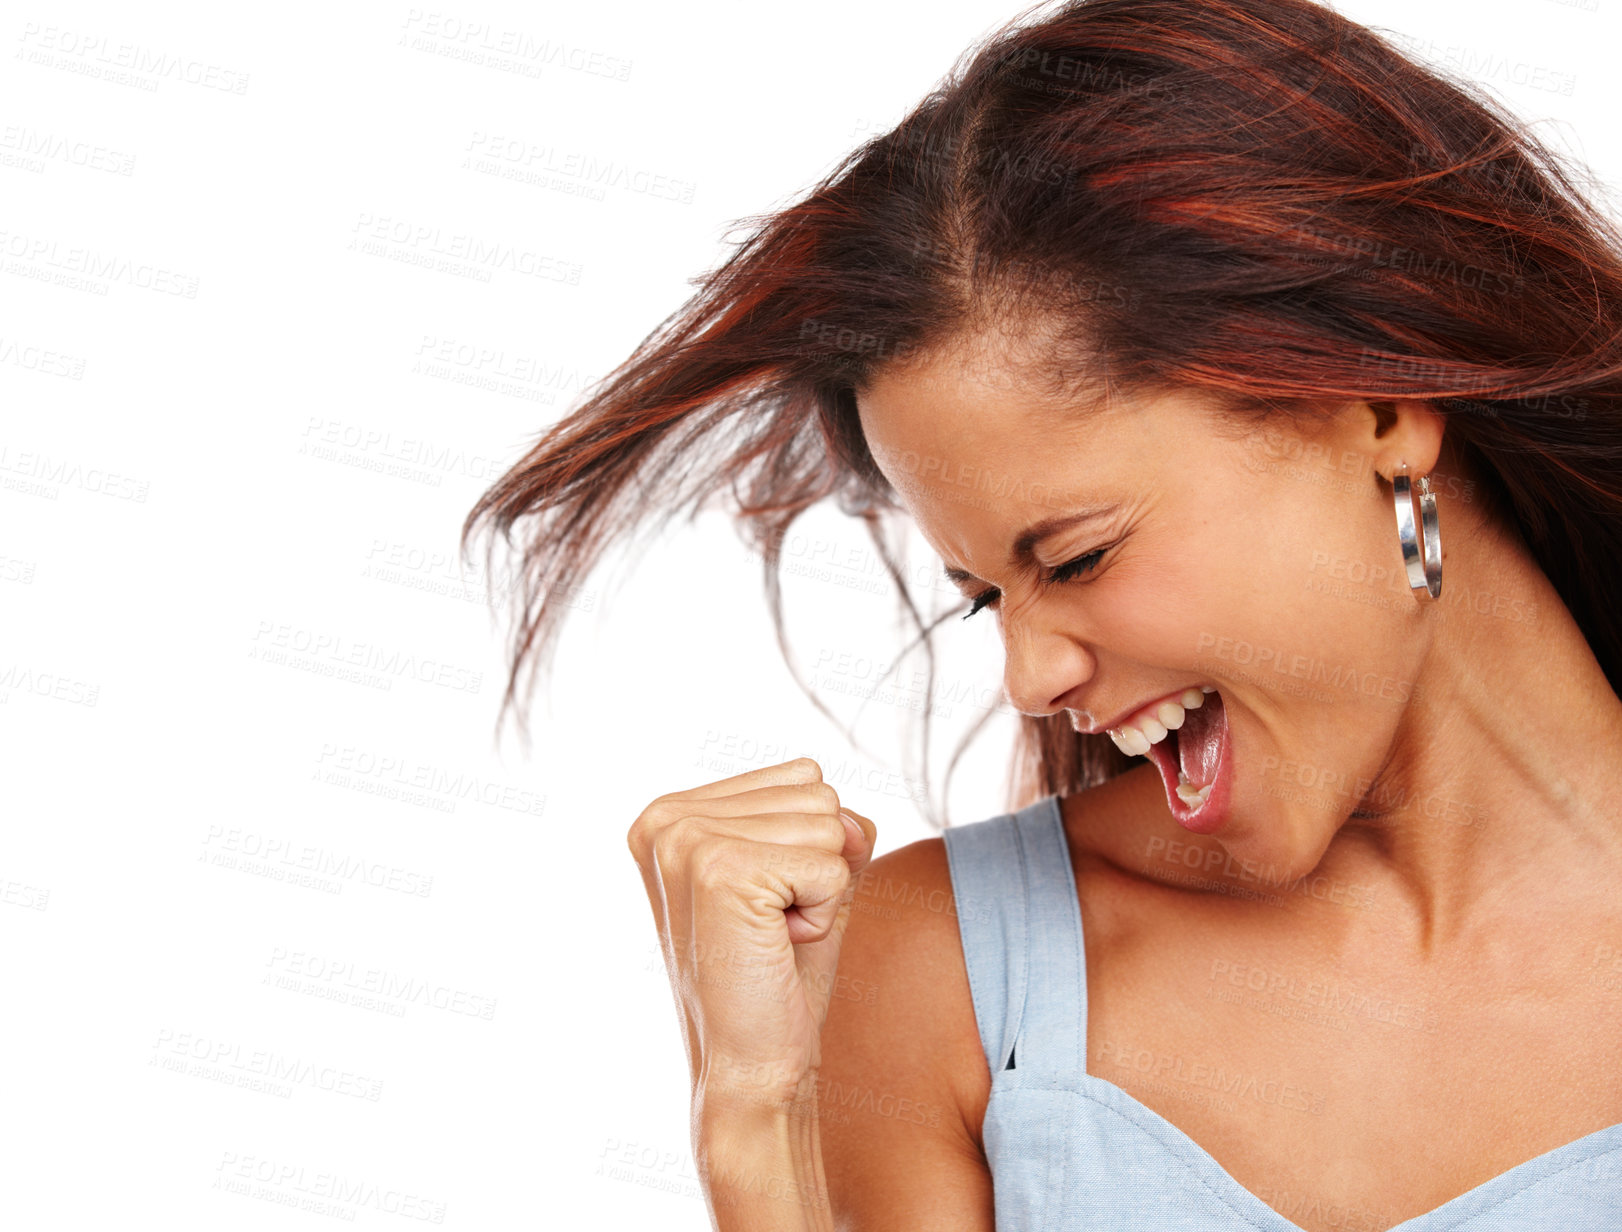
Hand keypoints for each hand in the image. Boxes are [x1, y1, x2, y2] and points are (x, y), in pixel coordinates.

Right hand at [626, 756, 876, 1112]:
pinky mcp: (719, 870)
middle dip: (817, 866)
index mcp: (672, 811)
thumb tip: (851, 818)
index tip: (763, 904)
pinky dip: (825, 914)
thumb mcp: (808, 877)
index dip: (808, 846)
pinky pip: (832, 865)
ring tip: (770, 937)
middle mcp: (667, 817)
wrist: (749, 1066)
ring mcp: (687, 840)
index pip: (801, 775)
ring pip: (829, 824)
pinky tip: (775, 948)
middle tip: (769, 927)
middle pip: (817, 792)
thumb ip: (836, 825)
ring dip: (821, 891)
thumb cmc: (777, 976)